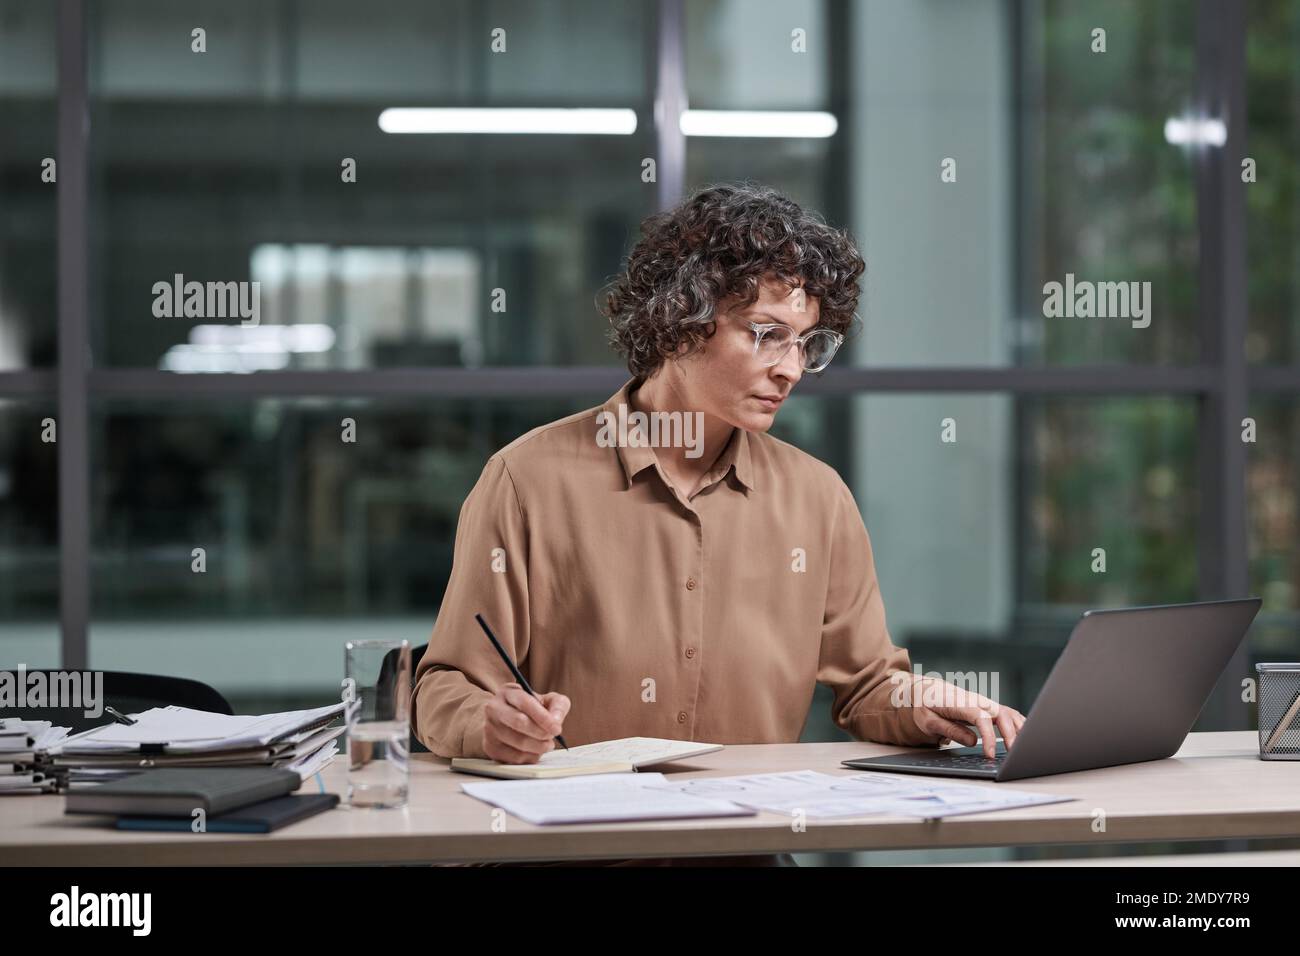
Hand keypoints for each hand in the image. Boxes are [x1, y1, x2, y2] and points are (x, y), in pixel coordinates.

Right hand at [483, 682, 569, 764]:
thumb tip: (556, 721)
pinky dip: (530, 757)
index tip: (557, 728)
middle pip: (519, 722)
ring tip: (547, 744)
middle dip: (541, 733)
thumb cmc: (531, 710)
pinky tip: (535, 751)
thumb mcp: (547, 700)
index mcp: (508, 692)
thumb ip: (558, 705)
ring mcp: (489, 729)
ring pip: (517, 743)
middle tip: (552, 737)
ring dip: (538, 747)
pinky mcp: (490, 747)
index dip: (543, 717)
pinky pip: (514, 757)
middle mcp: (494, 708)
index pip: (525, 703)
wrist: (506, 721)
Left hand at [903, 676, 1024, 758]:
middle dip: (1010, 735)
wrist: (926, 690)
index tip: (990, 755)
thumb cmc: (926, 706)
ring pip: (1008, 712)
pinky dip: (1019, 724)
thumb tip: (973, 741)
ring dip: (1019, 730)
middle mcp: (976, 701)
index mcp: (960, 703)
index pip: (981, 718)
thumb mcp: (929, 721)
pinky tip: (1025, 737)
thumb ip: (950, 730)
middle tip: (1013, 756)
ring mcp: (984, 703)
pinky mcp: (987, 708)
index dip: (988, 737)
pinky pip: (1008, 714)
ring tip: (1024, 750)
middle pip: (1001, 714)